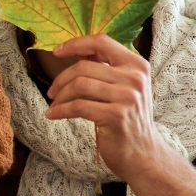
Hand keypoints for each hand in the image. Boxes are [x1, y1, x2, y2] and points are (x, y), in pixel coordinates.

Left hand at [46, 34, 159, 179]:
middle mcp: (135, 78)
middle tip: (52, 92)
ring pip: (79, 85)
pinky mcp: (116, 115)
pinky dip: (60, 110)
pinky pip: (77, 106)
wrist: (143, 154)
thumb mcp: (123, 87)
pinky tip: (52, 115)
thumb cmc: (127, 118)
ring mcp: (128, 97)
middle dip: (61, 79)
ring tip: (54, 104)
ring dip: (60, 96)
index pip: (101, 42)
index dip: (75, 44)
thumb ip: (105, 68)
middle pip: (84, 67)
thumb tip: (77, 51)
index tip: (57, 52)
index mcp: (137, 65)